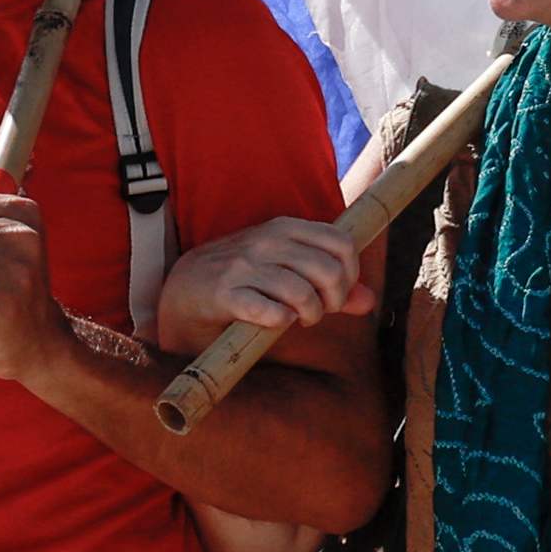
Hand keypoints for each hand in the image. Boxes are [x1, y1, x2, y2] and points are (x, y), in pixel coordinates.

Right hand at [148, 211, 374, 346]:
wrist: (181, 292)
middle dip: (333, 300)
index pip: (342, 243)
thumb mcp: (286, 274)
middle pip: (328, 270)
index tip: (336, 295)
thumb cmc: (241, 283)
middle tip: (318, 313)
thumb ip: (329, 287)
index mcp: (286, 228)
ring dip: (308, 315)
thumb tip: (369, 302)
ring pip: (302, 293)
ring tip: (296, 319)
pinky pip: (270, 311)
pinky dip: (280, 322)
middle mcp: (267, 241)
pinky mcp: (224, 293)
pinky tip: (274, 323)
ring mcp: (244, 266)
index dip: (349, 275)